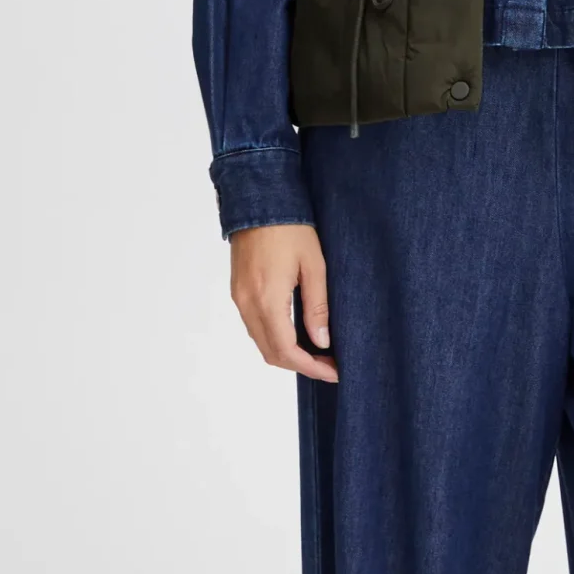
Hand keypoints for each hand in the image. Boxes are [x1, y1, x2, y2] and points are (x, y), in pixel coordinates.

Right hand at [228, 222, 337, 380]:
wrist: (259, 201)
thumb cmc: (290, 228)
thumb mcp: (314, 265)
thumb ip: (317, 306)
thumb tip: (322, 341)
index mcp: (267, 299)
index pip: (286, 351)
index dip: (311, 367)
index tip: (334, 372)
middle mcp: (248, 304)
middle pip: (271, 353)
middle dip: (301, 365)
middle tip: (330, 364)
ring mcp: (239, 299)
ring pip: (261, 342)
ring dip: (287, 353)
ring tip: (317, 351)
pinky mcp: (238, 291)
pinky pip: (254, 326)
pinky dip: (275, 338)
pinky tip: (297, 333)